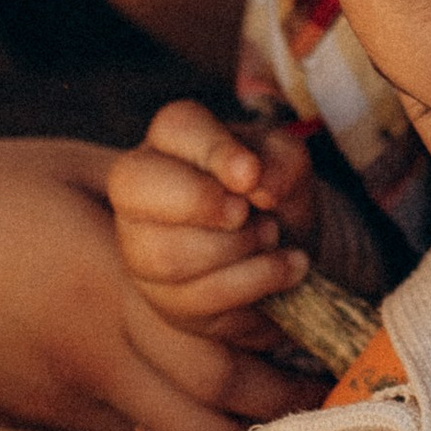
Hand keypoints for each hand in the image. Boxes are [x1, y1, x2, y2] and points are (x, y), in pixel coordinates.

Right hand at [107, 99, 333, 430]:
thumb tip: (256, 180)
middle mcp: (142, 189)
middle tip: (253, 217)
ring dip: (236, 255)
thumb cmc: (281, 198)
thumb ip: (280, 161)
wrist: (292, 251)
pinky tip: (283, 273)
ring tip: (273, 243)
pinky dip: (252, 288)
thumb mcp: (292, 167)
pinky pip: (195, 303)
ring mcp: (141, 248)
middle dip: (207, 212)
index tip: (251, 176)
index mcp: (175, 139)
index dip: (212, 151)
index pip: (173, 127)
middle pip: (139, 189)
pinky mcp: (161, 300)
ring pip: (165, 256)